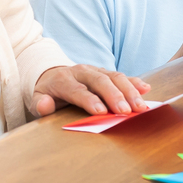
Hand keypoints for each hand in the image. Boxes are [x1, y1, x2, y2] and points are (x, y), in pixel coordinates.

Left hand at [32, 64, 151, 116]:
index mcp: (63, 80)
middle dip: (114, 96)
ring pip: (114, 77)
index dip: (89, 100)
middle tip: (126, 111)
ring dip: (129, 91)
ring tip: (140, 107)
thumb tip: (45, 105)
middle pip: (100, 81)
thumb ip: (40, 104)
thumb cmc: (47, 93)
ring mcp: (95, 70)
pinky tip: (145, 89)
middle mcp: (81, 71)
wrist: (52, 74)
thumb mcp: (37, 99)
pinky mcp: (105, 72)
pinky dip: (134, 82)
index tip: (101, 112)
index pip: (77, 90)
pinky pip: (121, 75)